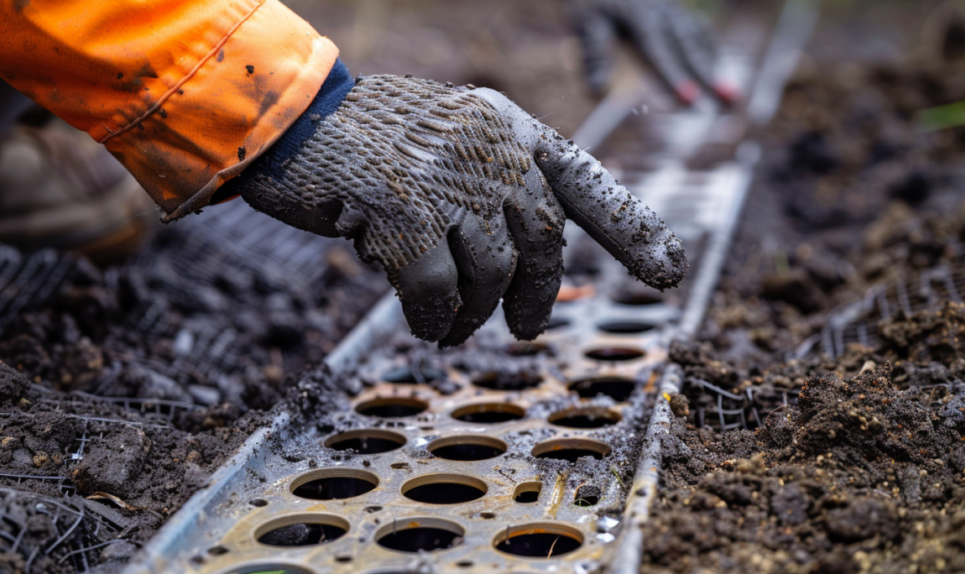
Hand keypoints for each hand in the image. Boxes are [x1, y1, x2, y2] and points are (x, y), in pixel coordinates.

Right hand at [240, 76, 685, 346]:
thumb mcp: (450, 151)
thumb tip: (535, 275)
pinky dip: (434, 318)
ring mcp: (444, 172)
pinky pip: (437, 289)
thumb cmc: (375, 150)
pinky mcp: (400, 208)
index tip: (670, 271)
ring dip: (474, 314)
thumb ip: (497, 191)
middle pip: (542, 237)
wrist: (293, 124)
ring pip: (491, 272)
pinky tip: (425, 323)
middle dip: (539, 295)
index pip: (582, 177)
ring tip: (454, 325)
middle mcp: (486, 141)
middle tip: (528, 328)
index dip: (630, 226)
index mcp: (506, 123)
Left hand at [567, 0, 736, 103]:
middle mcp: (663, 12)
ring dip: (714, 66)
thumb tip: (597, 91)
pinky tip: (715, 66)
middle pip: (690, 47)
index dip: (675, 77)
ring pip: (699, 39)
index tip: (689, 99)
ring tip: (730, 94)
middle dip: (709, 76)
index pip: (661, 51)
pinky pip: (697, 30)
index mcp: (641, 17)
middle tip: (730, 99)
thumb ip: (594, 53)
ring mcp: (672, 9)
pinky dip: (709, 50)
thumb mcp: (586, 21)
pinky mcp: (674, 10)